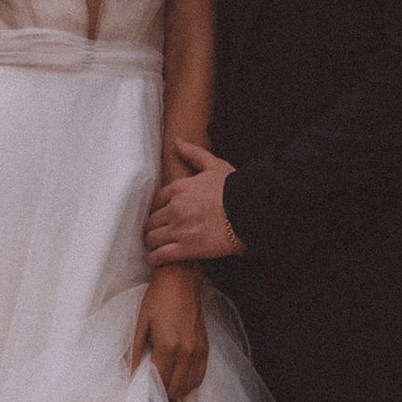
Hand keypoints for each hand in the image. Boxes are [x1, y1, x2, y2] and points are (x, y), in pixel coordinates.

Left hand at [129, 262, 209, 401]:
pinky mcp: (205, 347)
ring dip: (175, 390)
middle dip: (161, 392)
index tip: (141, 391)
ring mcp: (198, 350)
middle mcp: (186, 352)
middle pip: (174, 388)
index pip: (159, 380)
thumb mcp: (141, 323)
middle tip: (150, 388)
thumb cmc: (158, 299)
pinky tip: (179, 379)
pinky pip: (200, 376)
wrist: (181, 281)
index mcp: (168, 346)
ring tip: (163, 385)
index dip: (149, 389)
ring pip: (188, 386)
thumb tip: (130, 373)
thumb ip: (137, 351)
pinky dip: (189, 383)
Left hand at [145, 142, 243, 266]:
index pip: (156, 201)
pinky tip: (156, 260)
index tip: (159, 216)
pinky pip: (161, 255)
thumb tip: (177, 142)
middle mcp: (174, 208)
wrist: (250, 210)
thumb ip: (194, 154)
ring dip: (152, 243)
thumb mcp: (214, 165)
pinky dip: (155, 258)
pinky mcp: (186, 248)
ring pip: (152, 238)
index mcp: (179, 189)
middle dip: (153, 227)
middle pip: (151, 221)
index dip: (157, 209)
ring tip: (155, 247)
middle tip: (156, 233)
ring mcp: (179, 229)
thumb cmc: (235, 188)